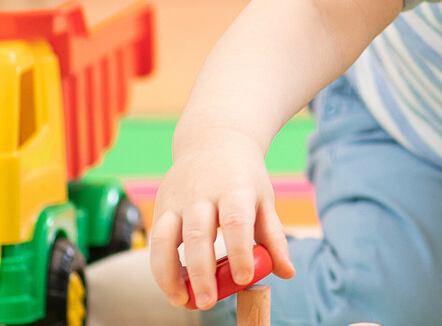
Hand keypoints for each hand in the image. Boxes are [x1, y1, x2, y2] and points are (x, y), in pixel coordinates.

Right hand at [148, 128, 295, 309]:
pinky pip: (155, 240)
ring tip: (181, 300)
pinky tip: (173, 286)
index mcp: (235, 188)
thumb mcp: (263, 199)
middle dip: (201, 272)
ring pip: (165, 239)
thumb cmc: (243, 176)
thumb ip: (273, 236)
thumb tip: (286, 272)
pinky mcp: (161, 206)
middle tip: (208, 303)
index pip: (236, 221)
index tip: (243, 279)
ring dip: (169, 274)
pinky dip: (160, 266)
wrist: (213, 139)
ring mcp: (177, 199)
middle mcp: (202, 193)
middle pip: (198, 235)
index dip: (239, 251)